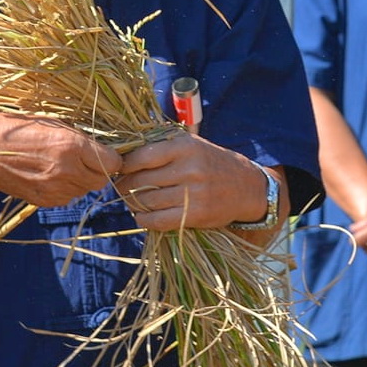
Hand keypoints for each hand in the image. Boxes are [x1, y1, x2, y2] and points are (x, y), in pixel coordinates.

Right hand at [0, 112, 123, 207]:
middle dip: (99, 172)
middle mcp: (66, 170)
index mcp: (72, 146)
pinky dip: (65, 189)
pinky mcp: (42, 201)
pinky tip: (51, 175)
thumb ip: (82, 140)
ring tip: (64, 166)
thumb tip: (104, 151)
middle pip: (101, 181)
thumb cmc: (20, 129)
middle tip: (88, 161)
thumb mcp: (56, 125)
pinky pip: (65, 198)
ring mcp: (53, 188)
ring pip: (83, 191)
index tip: (107, 154)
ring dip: (81, 180)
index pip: (112, 163)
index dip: (112, 159)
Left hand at [115, 133, 275, 230]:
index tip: (119, 169)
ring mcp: (193, 193)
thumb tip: (123, 156)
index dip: (124, 165)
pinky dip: (144, 219)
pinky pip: (157, 220)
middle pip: (140, 181)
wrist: (247, 187)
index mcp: (186, 147)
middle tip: (121, 187)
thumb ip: (163, 147)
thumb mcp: (193, 145)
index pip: (141, 156)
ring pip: (146, 201)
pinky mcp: (195, 215)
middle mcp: (190, 168)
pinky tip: (143, 215)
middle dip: (124, 185)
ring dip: (132, 203)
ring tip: (132, 201)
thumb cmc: (212, 163)